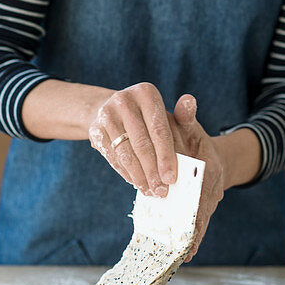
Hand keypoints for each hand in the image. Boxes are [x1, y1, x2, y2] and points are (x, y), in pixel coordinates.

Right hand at [88, 82, 179, 197]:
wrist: (111, 110)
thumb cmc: (145, 116)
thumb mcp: (163, 114)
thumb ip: (180, 122)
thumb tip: (190, 126)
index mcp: (146, 93)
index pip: (159, 130)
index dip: (166, 156)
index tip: (171, 179)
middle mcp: (124, 100)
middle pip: (142, 144)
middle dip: (152, 171)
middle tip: (160, 191)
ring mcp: (106, 114)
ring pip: (125, 153)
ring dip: (138, 176)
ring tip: (149, 191)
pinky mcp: (94, 129)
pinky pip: (112, 157)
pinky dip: (125, 173)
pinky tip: (135, 183)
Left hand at [171, 94, 225, 260]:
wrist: (211, 156)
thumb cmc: (195, 140)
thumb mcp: (191, 127)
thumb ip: (186, 118)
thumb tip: (186, 101)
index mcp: (208, 170)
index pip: (200, 188)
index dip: (195, 203)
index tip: (189, 216)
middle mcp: (210, 190)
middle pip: (201, 212)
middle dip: (192, 229)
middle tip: (181, 248)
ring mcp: (207, 203)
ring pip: (199, 224)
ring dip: (191, 240)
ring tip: (181, 257)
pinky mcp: (200, 212)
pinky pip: (196, 227)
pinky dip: (192, 241)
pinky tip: (183, 257)